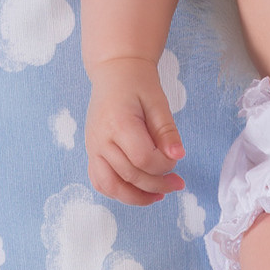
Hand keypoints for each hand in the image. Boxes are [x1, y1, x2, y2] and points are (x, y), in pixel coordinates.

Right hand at [85, 57, 185, 204]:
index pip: (143, 159)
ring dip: (135, 197)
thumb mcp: (158, 102)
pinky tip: (138, 191)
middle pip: (129, 176)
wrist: (114, 72)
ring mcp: (92, 148)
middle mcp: (100, 139)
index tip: (176, 160)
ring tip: (158, 196)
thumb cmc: (138, 84)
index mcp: (118, 123)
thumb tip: (178, 156)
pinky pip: (99, 182)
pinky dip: (118, 192)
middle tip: (178, 183)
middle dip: (157, 185)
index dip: (164, 166)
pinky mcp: (91, 152)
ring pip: (110, 186)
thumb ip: (167, 131)